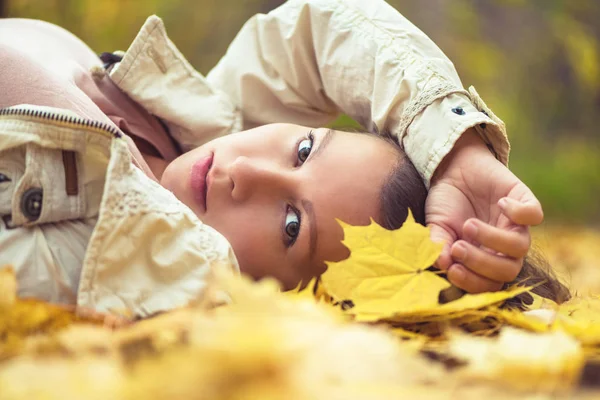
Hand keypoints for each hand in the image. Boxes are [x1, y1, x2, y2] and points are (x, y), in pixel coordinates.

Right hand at [426, 128, 542, 292]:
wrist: (453, 169)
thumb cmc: (445, 204)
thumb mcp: (436, 226)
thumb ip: (438, 245)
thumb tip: (441, 264)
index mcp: (484, 259)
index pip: (488, 284)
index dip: (473, 282)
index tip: (452, 269)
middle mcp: (504, 248)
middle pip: (508, 271)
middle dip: (482, 263)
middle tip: (458, 247)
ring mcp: (516, 225)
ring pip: (520, 247)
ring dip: (493, 239)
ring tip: (468, 225)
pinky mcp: (524, 201)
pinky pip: (534, 215)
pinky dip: (518, 212)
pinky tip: (499, 203)